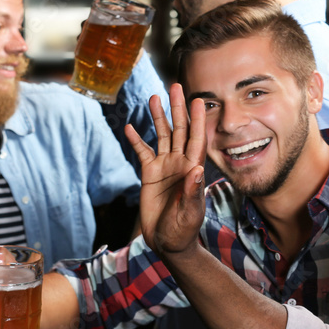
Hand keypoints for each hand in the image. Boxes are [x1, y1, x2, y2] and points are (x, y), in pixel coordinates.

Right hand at [125, 83, 206, 255]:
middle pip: (179, 130)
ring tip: (154, 97)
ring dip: (158, 117)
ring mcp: (165, 167)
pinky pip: (142, 152)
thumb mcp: (189, 213)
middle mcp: (180, 163)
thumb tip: (197, 170)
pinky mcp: (150, 174)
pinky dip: (136, 139)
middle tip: (175, 86)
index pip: (197, 139)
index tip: (198, 100)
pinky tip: (129, 126)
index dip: (198, 120)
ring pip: (161, 136)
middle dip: (177, 108)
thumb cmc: (183, 230)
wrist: (168, 243)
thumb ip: (192, 192)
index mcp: (193, 170)